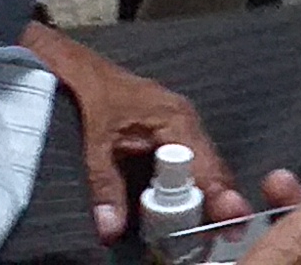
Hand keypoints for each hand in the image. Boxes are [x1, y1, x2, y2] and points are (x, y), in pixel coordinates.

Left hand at [23, 24, 245, 244]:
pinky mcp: (170, 130)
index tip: (224, 223)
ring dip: (204, 195)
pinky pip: (190, 161)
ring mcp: (181, 124)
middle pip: (212, 168)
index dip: (216, 197)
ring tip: (204, 227)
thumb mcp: (95, 143)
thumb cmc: (90, 94)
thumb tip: (110, 229)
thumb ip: (105, 186)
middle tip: (214, 235)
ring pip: (204, 165)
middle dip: (215, 202)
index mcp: (176, 120)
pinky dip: (190, 184)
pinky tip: (185, 206)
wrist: (76, 66)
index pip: (206, 167)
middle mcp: (186, 121)